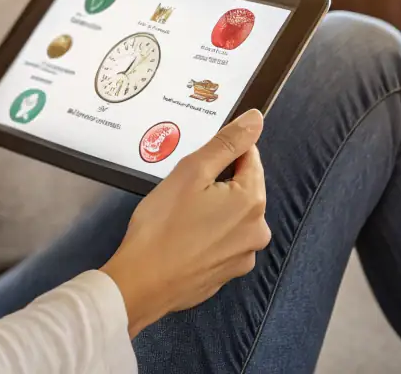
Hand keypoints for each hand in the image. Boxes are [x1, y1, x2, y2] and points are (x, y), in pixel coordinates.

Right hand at [99, 110, 269, 336]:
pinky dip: (207, 234)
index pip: (250, 158)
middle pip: (242, 188)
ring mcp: (245, 256)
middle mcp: (258, 230)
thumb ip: (227, 143)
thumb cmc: (162, 224)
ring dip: (213, 209)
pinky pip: (223, 241)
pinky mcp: (229, 273)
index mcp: (252, 201)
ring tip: (180, 216)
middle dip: (216, 183)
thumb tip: (256, 118)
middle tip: (182, 191)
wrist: (143, 282)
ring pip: (232, 215)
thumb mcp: (192, 172)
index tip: (197, 165)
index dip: (222, 155)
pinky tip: (183, 238)